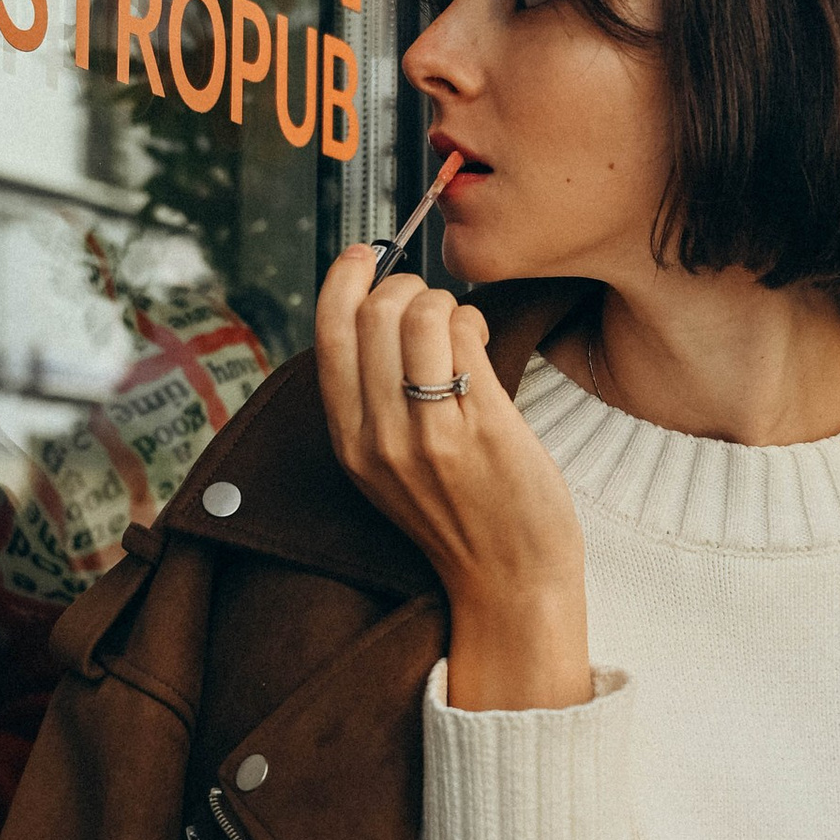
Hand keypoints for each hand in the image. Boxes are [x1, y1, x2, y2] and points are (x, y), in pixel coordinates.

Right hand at [313, 250, 589, 706]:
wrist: (511, 583)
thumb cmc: (459, 518)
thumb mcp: (388, 468)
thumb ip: (372, 403)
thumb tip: (375, 313)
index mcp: (351, 442)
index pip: (328, 333)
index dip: (344, 278)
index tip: (364, 256)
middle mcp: (382, 436)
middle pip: (374, 312)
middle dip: (407, 286)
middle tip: (431, 302)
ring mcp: (431, 432)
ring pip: (422, 314)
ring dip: (447, 302)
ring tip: (460, 326)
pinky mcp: (484, 427)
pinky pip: (468, 335)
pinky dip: (475, 322)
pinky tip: (482, 343)